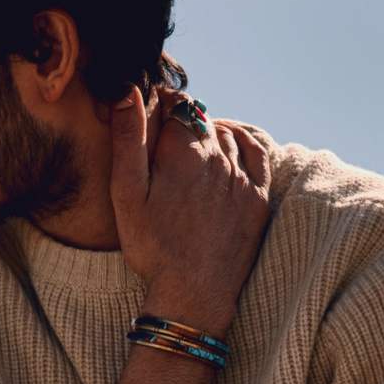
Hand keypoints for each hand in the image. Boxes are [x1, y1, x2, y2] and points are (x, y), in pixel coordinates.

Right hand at [110, 87, 271, 336]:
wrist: (194, 293)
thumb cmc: (152, 247)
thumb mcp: (126, 192)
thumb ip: (128, 138)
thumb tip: (127, 90)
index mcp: (182, 150)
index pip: (177, 104)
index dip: (162, 105)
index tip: (151, 116)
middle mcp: (218, 156)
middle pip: (202, 119)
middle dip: (184, 121)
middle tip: (167, 139)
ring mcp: (242, 177)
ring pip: (227, 134)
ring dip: (211, 133)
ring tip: (192, 148)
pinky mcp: (257, 198)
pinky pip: (257, 153)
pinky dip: (243, 142)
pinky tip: (230, 145)